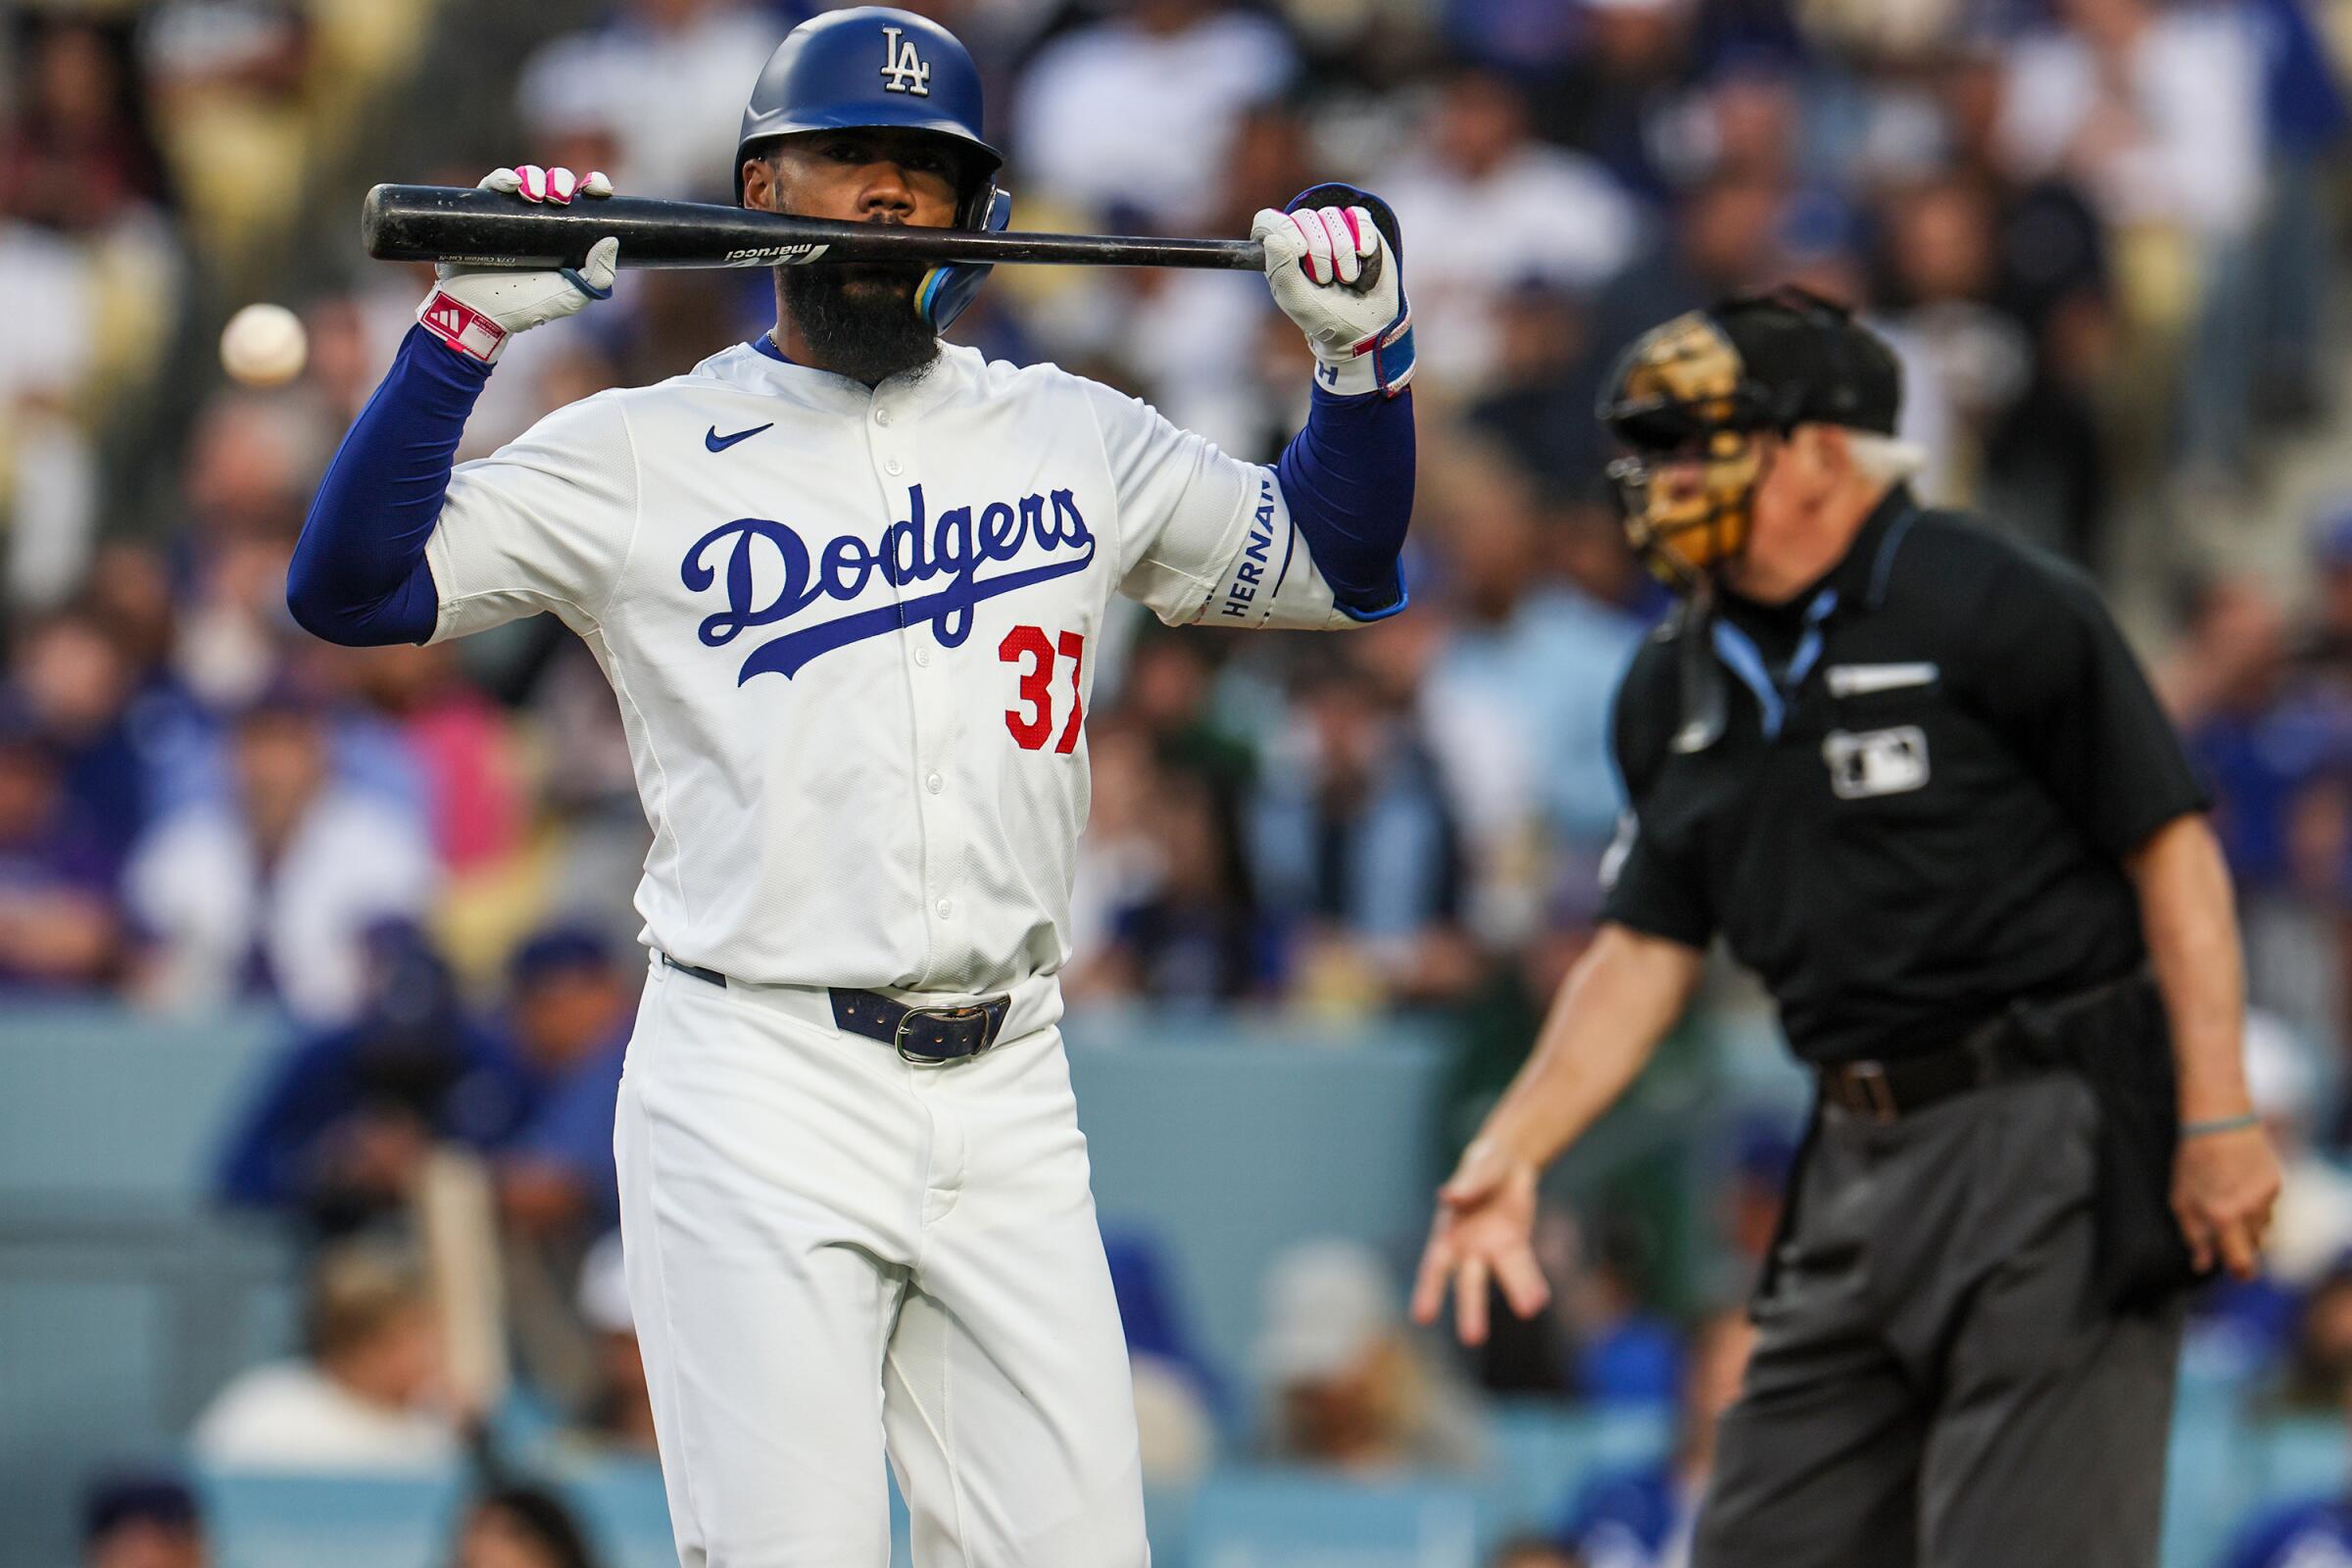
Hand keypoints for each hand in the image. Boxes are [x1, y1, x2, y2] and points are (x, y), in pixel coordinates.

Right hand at [416, 164, 617, 363]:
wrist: (481, 314)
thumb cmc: (527, 308)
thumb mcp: (572, 297)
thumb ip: (598, 277)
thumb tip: (611, 241)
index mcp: (566, 233)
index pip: (584, 200)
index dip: (594, 185)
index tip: (599, 187)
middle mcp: (540, 219)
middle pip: (555, 182)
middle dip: (560, 180)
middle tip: (560, 197)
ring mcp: (510, 214)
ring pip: (526, 177)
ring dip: (533, 177)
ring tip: (534, 195)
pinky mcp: (483, 212)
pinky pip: (491, 185)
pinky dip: (502, 177)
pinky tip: (512, 184)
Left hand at [1253, 198, 1412, 396]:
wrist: (1366, 327)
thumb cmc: (1326, 318)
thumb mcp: (1298, 302)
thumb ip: (1281, 272)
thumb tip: (1273, 239)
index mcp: (1281, 253)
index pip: (1268, 221)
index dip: (1283, 228)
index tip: (1301, 252)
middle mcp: (1305, 235)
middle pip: (1304, 217)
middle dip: (1319, 251)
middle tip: (1326, 279)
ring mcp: (1332, 230)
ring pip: (1332, 216)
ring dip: (1343, 251)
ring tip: (1347, 278)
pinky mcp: (1360, 229)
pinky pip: (1358, 216)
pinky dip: (1363, 237)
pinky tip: (1364, 256)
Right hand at [1410, 1136, 1549, 1344]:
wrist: (1510, 1162)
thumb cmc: (1483, 1165)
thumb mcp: (1476, 1167)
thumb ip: (1466, 1183)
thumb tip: (1449, 1196)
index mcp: (1448, 1233)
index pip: (1434, 1268)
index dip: (1428, 1292)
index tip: (1422, 1318)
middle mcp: (1469, 1249)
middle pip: (1469, 1284)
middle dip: (1471, 1311)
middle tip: (1472, 1339)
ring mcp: (1495, 1249)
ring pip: (1504, 1276)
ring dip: (1516, 1293)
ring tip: (1529, 1310)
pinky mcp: (1518, 1244)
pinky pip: (1526, 1265)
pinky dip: (1532, 1281)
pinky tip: (1539, 1298)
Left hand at [2172, 1120, 2281, 1279]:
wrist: (2219, 1122)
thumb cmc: (2192, 1161)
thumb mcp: (2181, 1200)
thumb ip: (2194, 1236)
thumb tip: (2202, 1265)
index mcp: (2223, 1217)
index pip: (2241, 1262)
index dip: (2240, 1272)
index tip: (2236, 1273)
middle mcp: (2250, 1211)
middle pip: (2253, 1246)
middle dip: (2241, 1244)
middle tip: (2225, 1230)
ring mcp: (2266, 1197)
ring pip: (2263, 1226)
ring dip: (2249, 1224)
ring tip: (2228, 1200)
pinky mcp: (2276, 1183)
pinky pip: (2269, 1206)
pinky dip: (2256, 1204)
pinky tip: (2240, 1186)